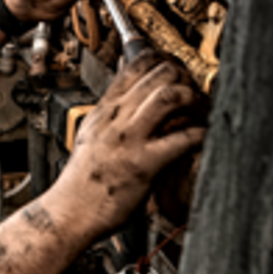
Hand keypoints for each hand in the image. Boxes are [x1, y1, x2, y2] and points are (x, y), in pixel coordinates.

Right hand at [47, 52, 206, 235]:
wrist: (69, 213)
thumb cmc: (83, 181)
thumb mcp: (92, 133)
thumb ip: (113, 109)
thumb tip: (129, 83)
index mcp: (105, 109)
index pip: (138, 64)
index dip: (165, 60)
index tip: (178, 71)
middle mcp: (116, 118)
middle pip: (159, 72)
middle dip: (185, 77)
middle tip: (193, 92)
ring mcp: (128, 140)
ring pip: (169, 96)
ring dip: (193, 98)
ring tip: (199, 110)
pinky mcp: (143, 165)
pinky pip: (181, 138)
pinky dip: (200, 133)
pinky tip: (203, 137)